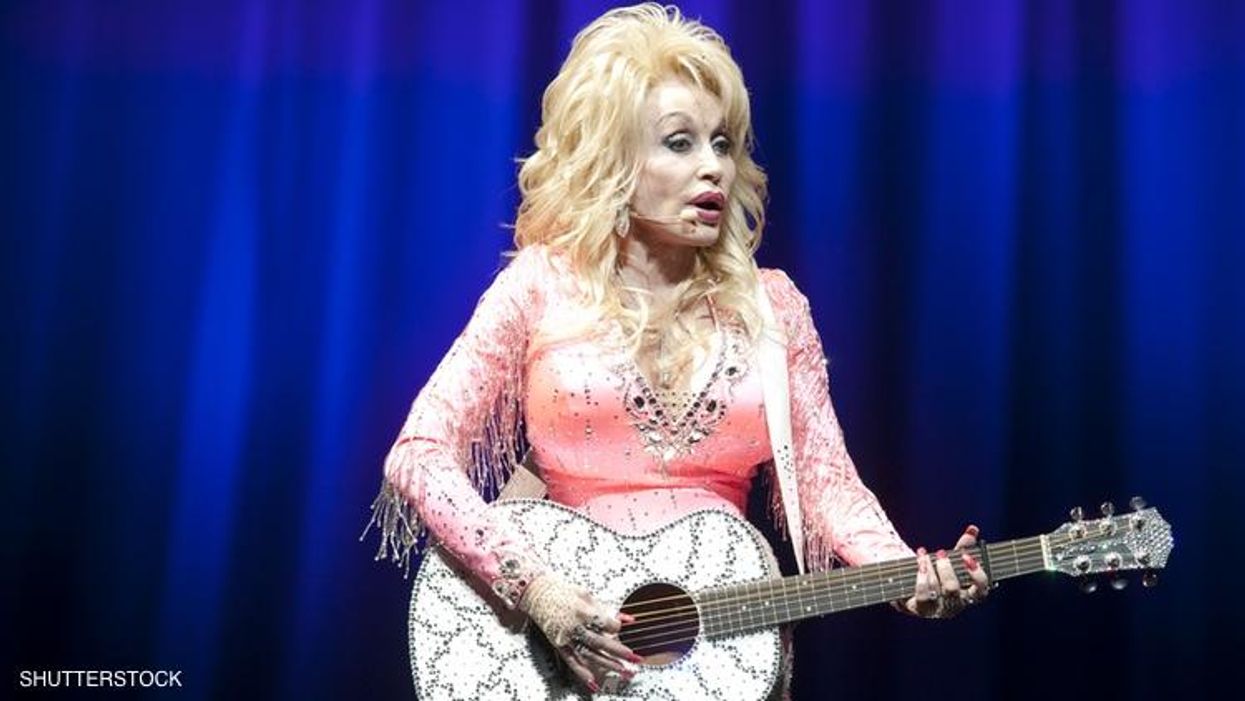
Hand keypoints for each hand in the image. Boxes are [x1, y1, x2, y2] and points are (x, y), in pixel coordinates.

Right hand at [518, 572, 641, 692]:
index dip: (616, 626)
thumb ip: (608, 609)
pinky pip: (572, 660)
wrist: (538, 593)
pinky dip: (582, 672)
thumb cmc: (564, 592)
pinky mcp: (559, 644)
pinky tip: (593, 681)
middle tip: (634, 658)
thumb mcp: (587, 595)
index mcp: (584, 611)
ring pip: (590, 653)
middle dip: (619, 651)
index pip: (607, 624)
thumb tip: (628, 619)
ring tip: (622, 671)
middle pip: (602, 642)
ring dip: (607, 663)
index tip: (619, 627)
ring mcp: (567, 637)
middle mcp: (576, 626)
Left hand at [897, 524, 989, 617]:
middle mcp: (953, 606)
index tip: (967, 558)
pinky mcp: (918, 609)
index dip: (977, 576)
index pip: (981, 592)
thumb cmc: (936, 573)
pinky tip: (919, 564)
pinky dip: (920, 578)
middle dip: (946, 570)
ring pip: (936, 591)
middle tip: (941, 553)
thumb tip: (973, 529)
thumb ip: (963, 547)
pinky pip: (922, 596)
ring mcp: (935, 609)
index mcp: (966, 596)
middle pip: (953, 590)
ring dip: (929, 568)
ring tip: (923, 553)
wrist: (910, 586)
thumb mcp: (951, 560)